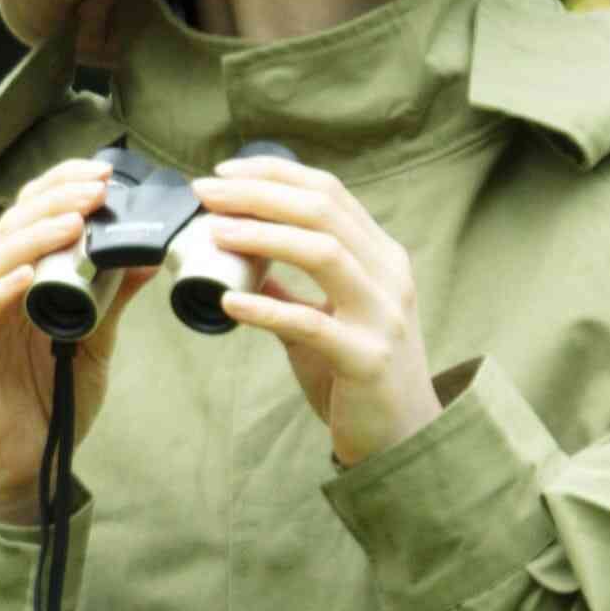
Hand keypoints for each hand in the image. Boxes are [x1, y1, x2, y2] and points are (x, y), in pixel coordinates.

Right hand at [0, 152, 133, 523]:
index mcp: (14, 279)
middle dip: (56, 202)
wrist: (23, 467)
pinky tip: (27, 276)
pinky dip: (0, 291)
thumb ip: (112, 298)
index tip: (104, 172)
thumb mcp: (94, 341)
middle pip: (12, 229)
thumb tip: (149, 255)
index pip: (31, 216)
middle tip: (98, 188)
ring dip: (35, 237)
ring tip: (74, 221)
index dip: (61, 187)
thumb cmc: (51, 400)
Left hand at [180, 151, 446, 467]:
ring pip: (324, 253)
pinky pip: (312, 324)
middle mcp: (388, 276)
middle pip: (323, 210)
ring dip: (262, 236)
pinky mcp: (368, 359)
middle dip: (258, 194)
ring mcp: (383, 316)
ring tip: (214, 231)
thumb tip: (238, 259)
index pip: (328, 192)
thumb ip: (289, 288)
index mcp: (380, 256)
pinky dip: (266, 308)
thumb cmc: (358, 373)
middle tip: (205, 193)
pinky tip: (228, 304)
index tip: (221, 173)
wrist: (405, 437)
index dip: (273, 174)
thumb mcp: (328, 318)